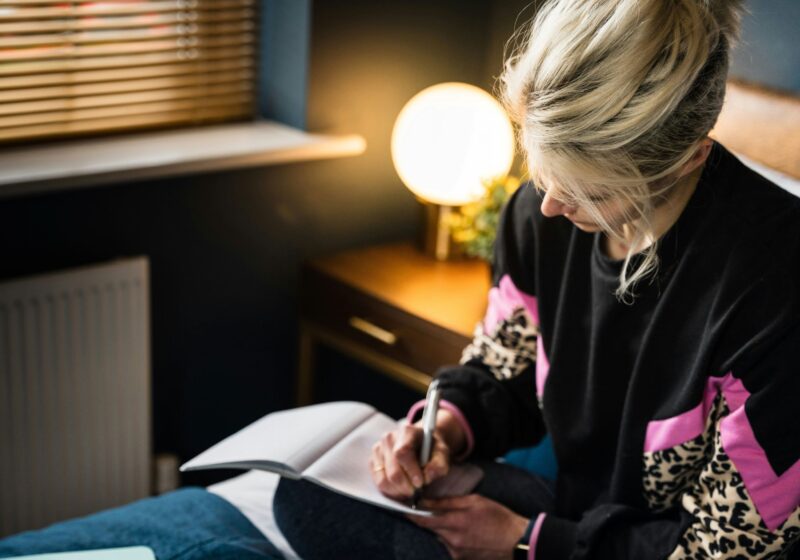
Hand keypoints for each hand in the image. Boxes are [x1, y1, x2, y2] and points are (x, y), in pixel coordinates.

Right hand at [370, 422, 450, 500]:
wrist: (421, 443)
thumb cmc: (432, 449)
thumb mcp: (442, 454)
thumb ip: (439, 465)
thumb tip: (427, 477)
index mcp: (407, 432)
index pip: (402, 453)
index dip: (411, 471)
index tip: (420, 483)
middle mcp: (389, 438)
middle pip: (392, 470)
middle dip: (406, 486)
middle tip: (416, 492)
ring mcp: (378, 449)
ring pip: (383, 479)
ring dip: (398, 491)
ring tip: (410, 491)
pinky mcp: (373, 460)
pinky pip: (378, 482)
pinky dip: (390, 491)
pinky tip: (401, 489)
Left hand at [407, 494, 529, 559]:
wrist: (517, 541)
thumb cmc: (498, 517)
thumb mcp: (475, 501)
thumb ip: (448, 502)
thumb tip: (426, 500)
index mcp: (455, 522)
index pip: (422, 519)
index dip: (410, 513)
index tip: (402, 506)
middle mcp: (452, 541)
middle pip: (430, 529)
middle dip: (428, 519)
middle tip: (429, 508)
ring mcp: (456, 553)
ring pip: (439, 538)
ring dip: (441, 529)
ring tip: (458, 522)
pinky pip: (448, 547)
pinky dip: (450, 538)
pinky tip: (465, 533)